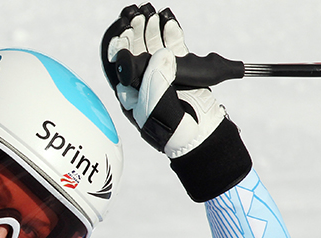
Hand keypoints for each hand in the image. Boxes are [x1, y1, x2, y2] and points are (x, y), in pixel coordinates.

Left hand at [101, 3, 251, 201]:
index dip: (119, 49)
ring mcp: (162, 75)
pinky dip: (171, 33)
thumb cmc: (173, 130)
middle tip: (137, 18)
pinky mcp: (180, 71)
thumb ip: (156, 82)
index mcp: (130, 96)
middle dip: (135, 34)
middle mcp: (143, 84)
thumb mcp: (159, 109)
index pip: (120, 68)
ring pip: (154, 48)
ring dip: (151, 30)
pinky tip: (168, 21)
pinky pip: (174, 48)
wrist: (201, 138)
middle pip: (135, 53)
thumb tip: (161, 54)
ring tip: (151, 15)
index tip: (122, 33)